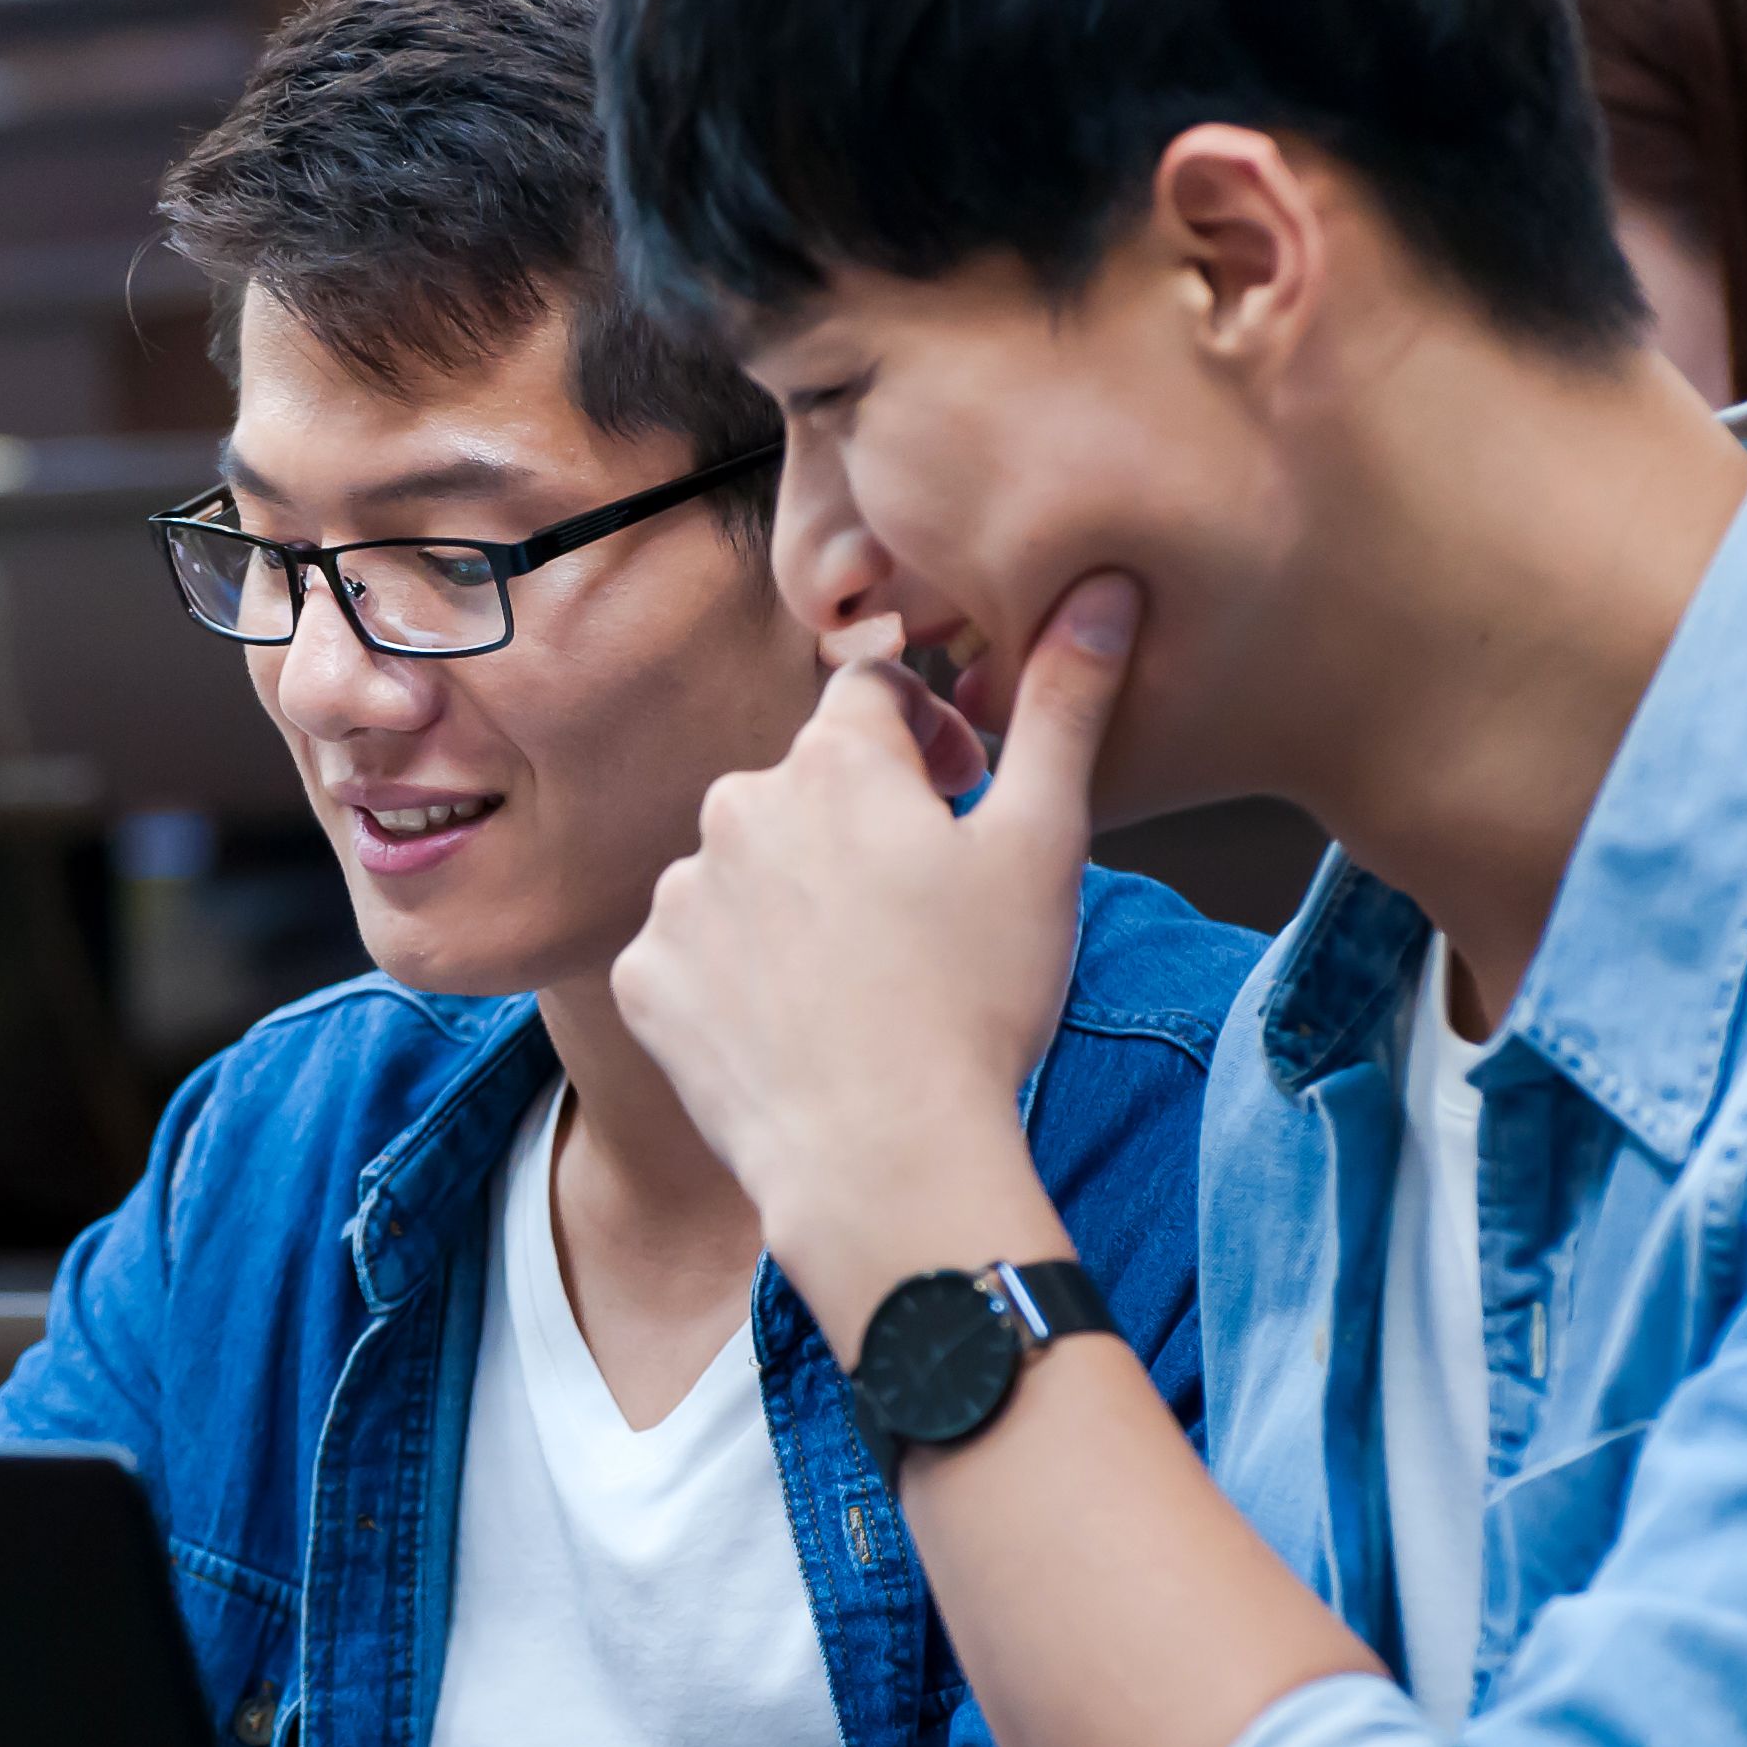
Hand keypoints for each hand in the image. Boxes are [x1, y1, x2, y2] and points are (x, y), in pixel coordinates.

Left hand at [615, 573, 1140, 1349]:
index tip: (961, 800)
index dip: (927, 738)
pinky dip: (734, 975)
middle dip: (856, 823)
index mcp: (832, 759)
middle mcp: (735, 806)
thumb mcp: (1043, 843)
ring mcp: (678, 896)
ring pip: (744, 870)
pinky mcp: (642, 979)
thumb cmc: (977, 1003)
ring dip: (791, 900)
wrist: (881, 1160)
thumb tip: (1105, 587)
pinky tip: (792, 1024)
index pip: (872, 695)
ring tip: (856, 980)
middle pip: (803, 785)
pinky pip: (691, 953)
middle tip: (918, 910)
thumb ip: (1065, 704)